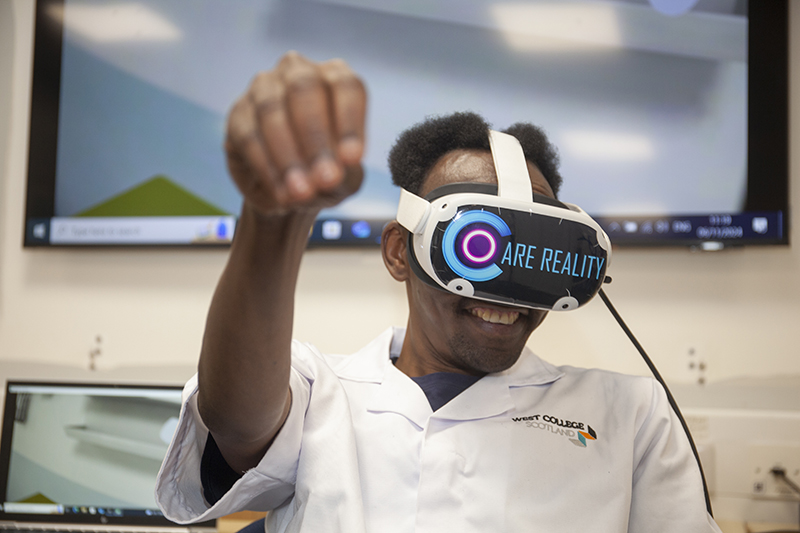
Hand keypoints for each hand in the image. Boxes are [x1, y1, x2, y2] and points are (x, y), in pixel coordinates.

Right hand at [225, 52, 366, 215]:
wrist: (291, 192)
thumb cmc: (326, 172)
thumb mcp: (346, 178)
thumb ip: (345, 174)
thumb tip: (331, 174)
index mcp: (335, 78)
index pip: (345, 87)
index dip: (349, 122)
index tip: (351, 159)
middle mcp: (298, 72)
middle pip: (304, 90)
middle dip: (315, 138)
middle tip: (325, 179)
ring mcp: (263, 88)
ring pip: (271, 112)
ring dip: (288, 156)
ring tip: (301, 193)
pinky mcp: (238, 114)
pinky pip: (249, 136)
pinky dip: (267, 168)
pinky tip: (281, 194)